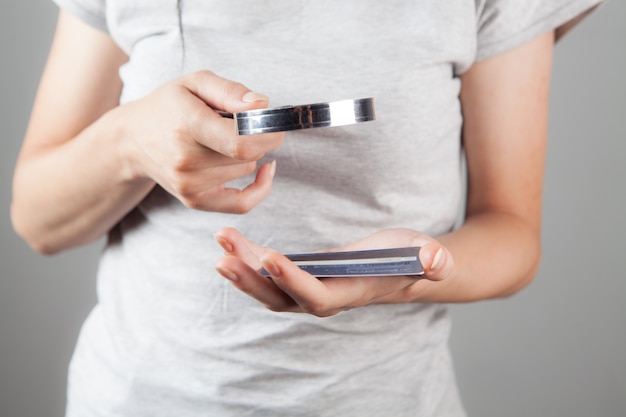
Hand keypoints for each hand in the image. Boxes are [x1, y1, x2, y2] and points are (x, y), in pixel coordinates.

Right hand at [120, 70, 284, 213]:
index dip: (269, 133)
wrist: (133, 139)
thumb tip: (262, 105)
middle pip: (249, 155)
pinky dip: (260, 188)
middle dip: (259, 137)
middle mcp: (186, 160)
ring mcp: (189, 184)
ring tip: (223, 138)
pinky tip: (265, 171)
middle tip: (247, 122)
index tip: (276, 122)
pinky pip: (242, 203)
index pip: (242, 141)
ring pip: (246, 169)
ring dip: (246, 154)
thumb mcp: (195, 83)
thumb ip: (230, 91)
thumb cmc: (168, 106)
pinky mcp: (194, 200)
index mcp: (188, 125)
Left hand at [214, 228, 453, 316]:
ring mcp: (310, 289)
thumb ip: (433, 260)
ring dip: (242, 270)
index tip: (270, 259)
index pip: (318, 296)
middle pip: (282, 299)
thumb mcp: (427, 254)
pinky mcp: (301, 276)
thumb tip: (437, 261)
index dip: (294, 282)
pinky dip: (248, 260)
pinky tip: (230, 244)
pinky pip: (269, 274)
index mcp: (351, 294)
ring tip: (221, 243)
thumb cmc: (412, 258)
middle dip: (252, 281)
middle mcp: (325, 298)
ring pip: (269, 289)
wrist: (401, 267)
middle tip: (224, 257)